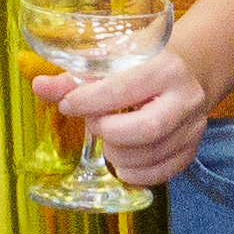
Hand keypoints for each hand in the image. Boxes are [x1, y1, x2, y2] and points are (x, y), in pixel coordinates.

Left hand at [34, 35, 218, 187]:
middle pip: (147, 128)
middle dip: (110, 132)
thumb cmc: (143, 61)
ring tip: (107, 142)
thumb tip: (39, 87)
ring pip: (154, 155)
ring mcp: (194, 125)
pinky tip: (122, 163)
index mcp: (163, 66)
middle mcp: (186, 96)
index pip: (123, 89)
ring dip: (119, 156)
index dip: (88, 102)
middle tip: (94, 126)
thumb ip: (74, 77)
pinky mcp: (194, 147)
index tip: (67, 105)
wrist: (190, 68)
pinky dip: (137, 174)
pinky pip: (165, 172)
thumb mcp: (111, 59)